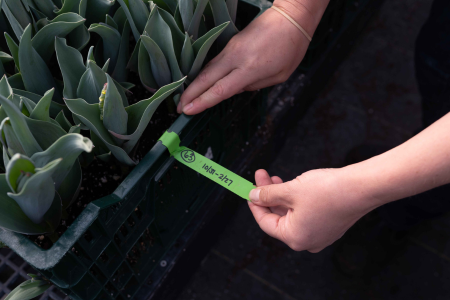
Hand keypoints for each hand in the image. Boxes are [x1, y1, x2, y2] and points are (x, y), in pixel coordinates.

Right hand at [177, 4, 311, 114]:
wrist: (291, 17)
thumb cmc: (291, 49)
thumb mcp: (278, 76)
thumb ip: (255, 85)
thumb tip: (236, 88)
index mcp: (250, 69)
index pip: (220, 90)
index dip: (202, 102)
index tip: (187, 111)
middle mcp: (236, 58)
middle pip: (206, 78)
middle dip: (190, 94)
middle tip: (178, 107)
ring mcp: (231, 48)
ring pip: (207, 68)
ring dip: (194, 84)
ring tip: (185, 98)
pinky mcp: (231, 42)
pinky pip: (214, 61)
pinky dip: (204, 73)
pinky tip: (199, 82)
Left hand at [248, 169, 378, 251]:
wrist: (363, 187)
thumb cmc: (329, 191)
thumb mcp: (290, 190)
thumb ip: (268, 194)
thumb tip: (254, 196)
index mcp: (295, 238)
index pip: (265, 222)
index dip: (255, 204)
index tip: (249, 189)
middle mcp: (307, 240)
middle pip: (278, 217)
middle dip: (269, 196)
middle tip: (261, 177)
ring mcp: (320, 234)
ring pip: (292, 214)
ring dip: (281, 196)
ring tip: (275, 178)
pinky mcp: (329, 224)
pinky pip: (305, 213)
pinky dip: (295, 200)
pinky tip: (292, 185)